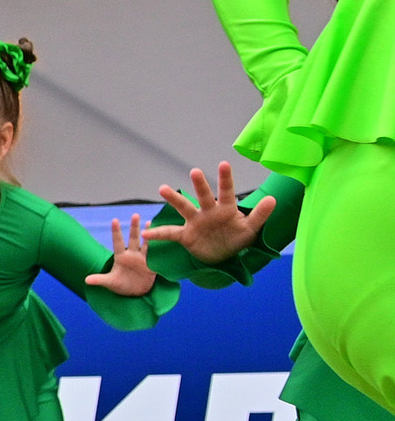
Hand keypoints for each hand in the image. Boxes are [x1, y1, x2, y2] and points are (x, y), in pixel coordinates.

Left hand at [84, 215, 158, 297]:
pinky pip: (155, 254)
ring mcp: (142, 258)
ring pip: (146, 243)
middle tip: (135, 214)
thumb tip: (86, 280)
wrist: (136, 294)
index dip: (116, 232)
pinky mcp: (152, 264)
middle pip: (133, 239)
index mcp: (120, 257)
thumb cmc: (121, 286)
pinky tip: (164, 236)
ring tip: (150, 221)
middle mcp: (132, 255)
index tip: (114, 220)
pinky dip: (159, 246)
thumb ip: (100, 280)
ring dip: (148, 233)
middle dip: (134, 227)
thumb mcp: (111, 283)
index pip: (117, 242)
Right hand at [145, 164, 274, 263]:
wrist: (223, 256)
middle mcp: (209, 212)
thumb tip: (272, 199)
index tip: (223, 164)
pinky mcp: (186, 235)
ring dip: (173, 199)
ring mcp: (195, 222)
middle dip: (200, 185)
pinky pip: (170, 234)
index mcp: (226, 209)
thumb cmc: (237, 238)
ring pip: (184, 208)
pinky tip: (147, 233)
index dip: (225, 179)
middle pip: (203, 196)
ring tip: (162, 188)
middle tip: (195, 172)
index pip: (227, 191)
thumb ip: (260, 215)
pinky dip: (158, 234)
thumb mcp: (251, 229)